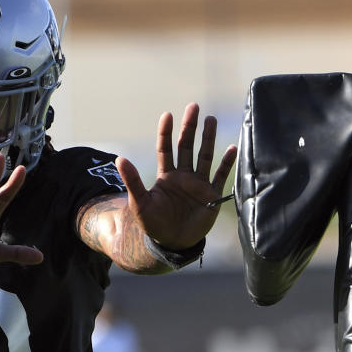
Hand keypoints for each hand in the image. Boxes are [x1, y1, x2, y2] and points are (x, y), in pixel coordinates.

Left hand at [115, 103, 236, 249]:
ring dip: (208, 138)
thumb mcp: (139, 203)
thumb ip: (132, 181)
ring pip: (205, 156)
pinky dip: (227, 162)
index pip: (166, 148)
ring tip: (211, 120)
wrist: (172, 244)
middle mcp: (183, 176)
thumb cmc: (153, 224)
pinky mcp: (212, 195)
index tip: (168, 114)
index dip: (166, 132)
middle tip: (193, 106)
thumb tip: (119, 159)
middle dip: (190, 127)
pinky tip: (232, 148)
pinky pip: (221, 175)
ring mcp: (198, 184)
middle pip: (186, 146)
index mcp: (166, 176)